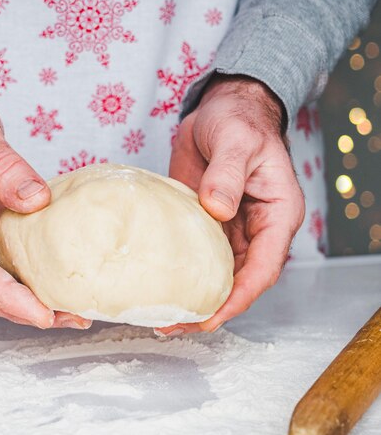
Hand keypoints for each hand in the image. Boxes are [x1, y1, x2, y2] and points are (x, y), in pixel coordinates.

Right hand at [0, 78, 90, 329]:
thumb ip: (4, 165)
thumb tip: (37, 201)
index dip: (9, 298)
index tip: (44, 315)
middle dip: (25, 311)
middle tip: (72, 317)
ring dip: (29, 303)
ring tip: (73, 310)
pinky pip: (2, 268)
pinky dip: (28, 282)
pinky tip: (56, 282)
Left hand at [156, 75, 304, 335]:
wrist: (220, 110)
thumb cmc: (239, 121)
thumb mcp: (236, 142)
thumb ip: (227, 175)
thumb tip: (217, 210)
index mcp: (276, 215)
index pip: (263, 268)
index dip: (239, 298)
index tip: (211, 317)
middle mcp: (255, 229)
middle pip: (239, 282)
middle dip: (211, 308)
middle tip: (173, 324)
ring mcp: (230, 229)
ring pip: (216, 274)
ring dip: (193, 297)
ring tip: (161, 316)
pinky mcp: (205, 223)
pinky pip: (195, 255)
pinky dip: (180, 273)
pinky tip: (157, 285)